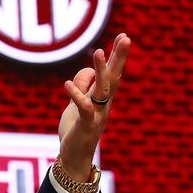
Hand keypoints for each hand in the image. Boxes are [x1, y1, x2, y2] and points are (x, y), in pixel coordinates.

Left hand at [58, 33, 130, 181]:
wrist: (73, 156)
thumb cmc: (76, 130)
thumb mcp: (75, 104)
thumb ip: (82, 87)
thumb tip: (88, 70)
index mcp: (102, 98)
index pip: (111, 73)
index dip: (116, 55)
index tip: (123, 36)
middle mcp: (103, 104)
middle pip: (113, 77)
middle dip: (118, 57)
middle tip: (126, 37)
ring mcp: (96, 114)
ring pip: (102, 89)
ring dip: (101, 70)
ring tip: (98, 51)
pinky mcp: (85, 124)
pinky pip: (83, 107)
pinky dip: (76, 95)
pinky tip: (67, 84)